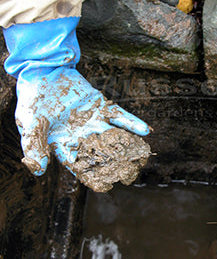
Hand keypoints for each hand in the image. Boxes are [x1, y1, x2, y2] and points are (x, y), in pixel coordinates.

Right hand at [16, 67, 149, 175]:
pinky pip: (119, 117)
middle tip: (131, 174)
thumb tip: (38, 170)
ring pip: (114, 137)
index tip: (106, 186)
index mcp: (64, 145)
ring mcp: (94, 122)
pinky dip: (132, 123)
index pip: (80, 165)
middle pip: (102, 155)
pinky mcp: (102, 107)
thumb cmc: (33, 99)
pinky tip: (145, 130)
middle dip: (116, 165)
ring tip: (143, 156)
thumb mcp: (29, 123)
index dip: (92, 176)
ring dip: (128, 146)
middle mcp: (82, 137)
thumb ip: (34, 145)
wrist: (43, 72)